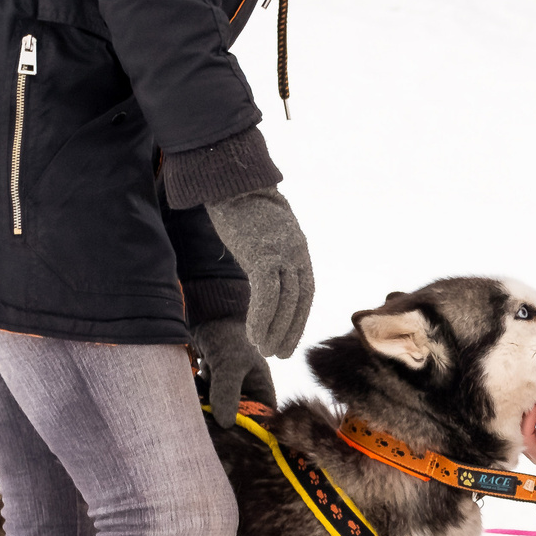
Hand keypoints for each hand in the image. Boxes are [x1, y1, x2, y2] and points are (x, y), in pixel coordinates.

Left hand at [190, 315, 275, 424]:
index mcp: (262, 390)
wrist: (205, 316)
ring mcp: (227, 391)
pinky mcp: (211, 388)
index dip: (251, 432)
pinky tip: (193, 391)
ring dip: (207, 409)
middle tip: (207, 422)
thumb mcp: (229, 365)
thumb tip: (225, 424)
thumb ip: (227, 392)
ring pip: (218, 412)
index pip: (262, 421)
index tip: (231, 438)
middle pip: (237, 420)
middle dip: (222, 421)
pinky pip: (205, 403)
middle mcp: (247, 393)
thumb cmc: (226, 336)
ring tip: (200, 399)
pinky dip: (198, 401)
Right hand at [203, 188, 314, 357]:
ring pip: (285, 301)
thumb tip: (262, 273)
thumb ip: (268, 255)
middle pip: (299, 300)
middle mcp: (296, 252)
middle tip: (279, 354)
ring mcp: (281, 252)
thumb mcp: (263, 234)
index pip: (305, 293)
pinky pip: (266, 293)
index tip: (289, 340)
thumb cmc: (241, 207)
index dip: (298, 319)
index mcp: (298, 249)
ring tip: (265, 350)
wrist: (230, 180)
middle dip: (290, 330)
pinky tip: (253, 334)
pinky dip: (262, 317)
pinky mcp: (262, 253)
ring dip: (275, 329)